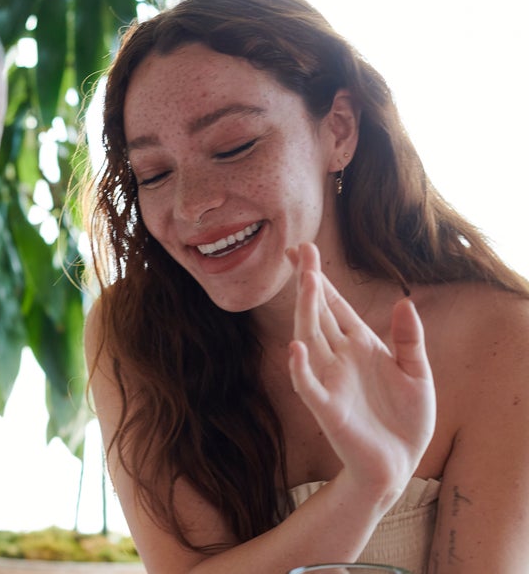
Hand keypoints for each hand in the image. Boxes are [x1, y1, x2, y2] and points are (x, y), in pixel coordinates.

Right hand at [287, 243, 435, 497]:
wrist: (399, 463)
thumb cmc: (406, 419)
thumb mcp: (418, 373)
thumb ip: (410, 339)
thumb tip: (404, 301)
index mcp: (360, 344)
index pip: (334, 304)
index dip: (320, 278)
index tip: (304, 251)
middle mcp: (339, 357)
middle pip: (318, 313)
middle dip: (310, 282)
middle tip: (301, 251)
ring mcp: (330, 380)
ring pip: (311, 338)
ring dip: (306, 312)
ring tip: (305, 283)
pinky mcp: (328, 409)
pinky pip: (308, 385)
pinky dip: (300, 368)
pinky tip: (296, 348)